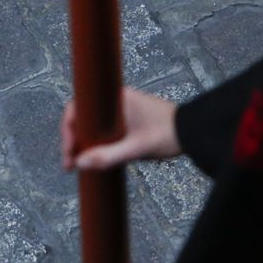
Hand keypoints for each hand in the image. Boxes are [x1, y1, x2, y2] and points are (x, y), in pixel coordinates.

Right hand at [61, 87, 182, 170]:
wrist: (195, 131)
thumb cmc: (168, 134)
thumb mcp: (136, 148)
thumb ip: (108, 156)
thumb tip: (80, 162)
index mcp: (114, 98)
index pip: (77, 108)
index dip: (67, 130)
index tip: (69, 152)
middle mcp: (114, 100)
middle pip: (82, 118)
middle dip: (73, 141)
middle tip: (70, 164)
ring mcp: (121, 110)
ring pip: (93, 125)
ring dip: (84, 143)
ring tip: (80, 164)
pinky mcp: (128, 121)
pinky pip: (103, 129)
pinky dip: (96, 143)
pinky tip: (96, 157)